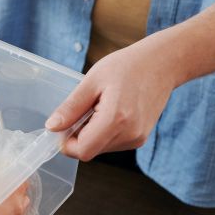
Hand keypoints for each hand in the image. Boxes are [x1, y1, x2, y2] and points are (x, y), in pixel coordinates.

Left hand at [45, 40, 175, 160]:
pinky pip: (112, 143)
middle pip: (90, 151)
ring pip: (100, 148)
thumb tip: (52, 127)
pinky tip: (109, 111)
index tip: (62, 126)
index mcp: (116, 120)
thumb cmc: (127, 66)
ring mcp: (138, 138)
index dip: (66, 143)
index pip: (82, 151)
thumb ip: (71, 107)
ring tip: (99, 106)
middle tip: (81, 109)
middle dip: (77, 136)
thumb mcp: (92, 82)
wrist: (163, 63)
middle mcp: (130, 134)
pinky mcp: (140, 138)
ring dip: (90, 134)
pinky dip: (102, 132)